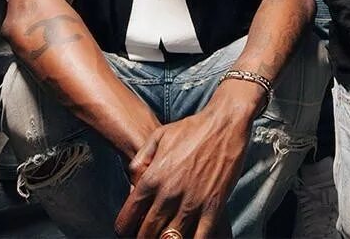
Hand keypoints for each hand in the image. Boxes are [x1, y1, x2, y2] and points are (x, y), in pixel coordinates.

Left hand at [115, 80, 257, 237]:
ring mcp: (192, 202)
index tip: (128, 231)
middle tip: (146, 236)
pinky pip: (200, 237)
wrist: (225, 123)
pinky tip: (188, 238)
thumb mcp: (157, 137)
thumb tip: (131, 181)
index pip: (127, 218)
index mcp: (152, 179)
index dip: (124, 229)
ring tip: (165, 238)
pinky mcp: (214, 207)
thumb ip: (140, 160)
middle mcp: (169, 194)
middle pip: (147, 234)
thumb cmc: (192, 128)